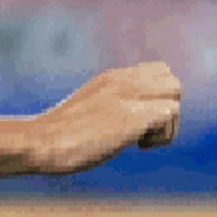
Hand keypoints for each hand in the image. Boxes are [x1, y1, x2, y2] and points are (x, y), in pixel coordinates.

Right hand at [26, 63, 182, 173]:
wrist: (41, 142)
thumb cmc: (56, 137)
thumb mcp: (85, 112)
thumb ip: (106, 108)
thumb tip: (120, 126)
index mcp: (110, 78)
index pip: (155, 70)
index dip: (156, 98)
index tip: (137, 120)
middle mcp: (121, 80)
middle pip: (170, 78)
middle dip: (166, 107)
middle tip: (144, 130)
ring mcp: (127, 95)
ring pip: (175, 92)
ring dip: (167, 122)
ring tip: (141, 139)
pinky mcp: (131, 115)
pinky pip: (170, 112)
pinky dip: (162, 134)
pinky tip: (137, 145)